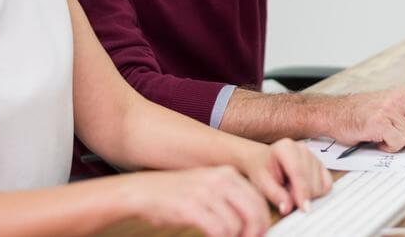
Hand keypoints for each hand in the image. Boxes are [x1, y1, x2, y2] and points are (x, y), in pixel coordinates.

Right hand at [123, 167, 269, 236]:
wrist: (143, 192)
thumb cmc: (175, 194)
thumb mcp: (208, 187)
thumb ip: (230, 198)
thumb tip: (254, 219)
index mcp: (227, 174)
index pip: (258, 200)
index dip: (262, 222)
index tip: (259, 234)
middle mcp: (220, 180)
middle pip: (254, 212)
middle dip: (256, 232)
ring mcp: (206, 193)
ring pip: (237, 225)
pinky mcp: (192, 207)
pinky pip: (219, 231)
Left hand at [238, 138, 331, 214]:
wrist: (263, 161)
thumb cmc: (262, 169)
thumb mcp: (261, 182)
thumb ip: (275, 195)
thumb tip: (287, 207)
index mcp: (286, 148)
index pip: (299, 172)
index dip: (302, 192)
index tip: (304, 208)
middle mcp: (302, 149)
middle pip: (312, 181)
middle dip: (301, 195)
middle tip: (285, 193)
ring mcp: (314, 156)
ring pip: (320, 185)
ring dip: (308, 194)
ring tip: (291, 189)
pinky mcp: (321, 165)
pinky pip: (327, 184)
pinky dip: (317, 192)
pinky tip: (303, 189)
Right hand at [324, 87, 404, 152]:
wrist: (333, 113)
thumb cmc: (360, 114)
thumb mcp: (390, 108)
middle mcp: (400, 98)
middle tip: (394, 136)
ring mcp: (390, 108)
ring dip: (397, 143)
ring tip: (382, 135)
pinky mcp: (380, 121)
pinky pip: (397, 143)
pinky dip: (388, 147)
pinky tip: (377, 139)